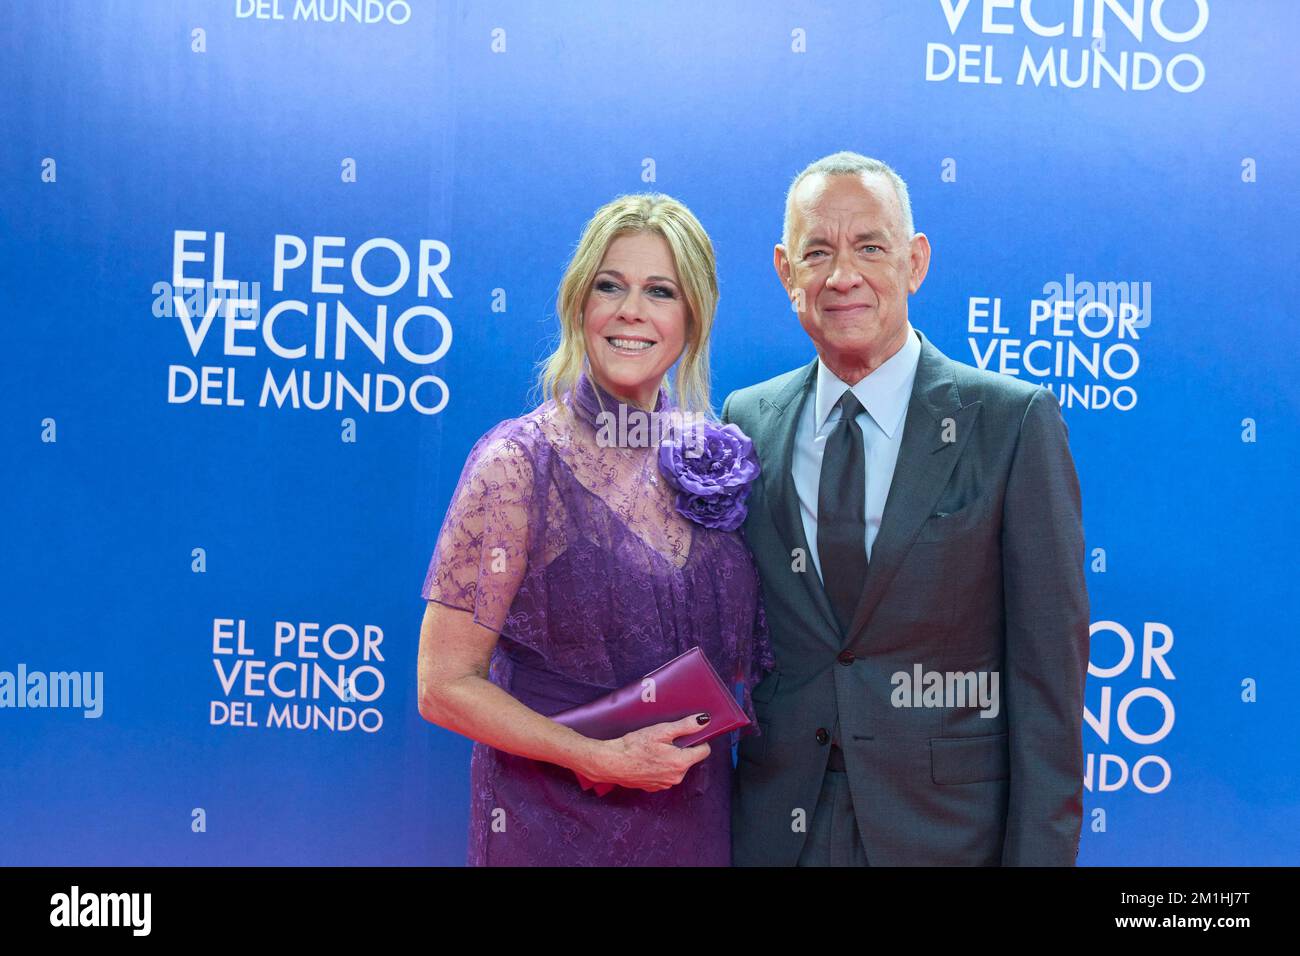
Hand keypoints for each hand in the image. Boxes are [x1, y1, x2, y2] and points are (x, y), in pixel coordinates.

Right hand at [585, 713, 712, 791]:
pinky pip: (664, 775)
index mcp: (681, 763)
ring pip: (676, 767)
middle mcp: (676, 777)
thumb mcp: (661, 731)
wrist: (612, 762)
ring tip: (653, 749)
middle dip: (681, 749)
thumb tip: (704, 721)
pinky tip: (648, 759)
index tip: (687, 734)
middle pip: (689, 759)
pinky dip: (660, 767)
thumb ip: (685, 726)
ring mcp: (665, 784)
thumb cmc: (634, 746)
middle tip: (664, 739)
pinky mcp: (654, 787)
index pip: (704, 751)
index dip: (698, 740)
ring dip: (670, 758)